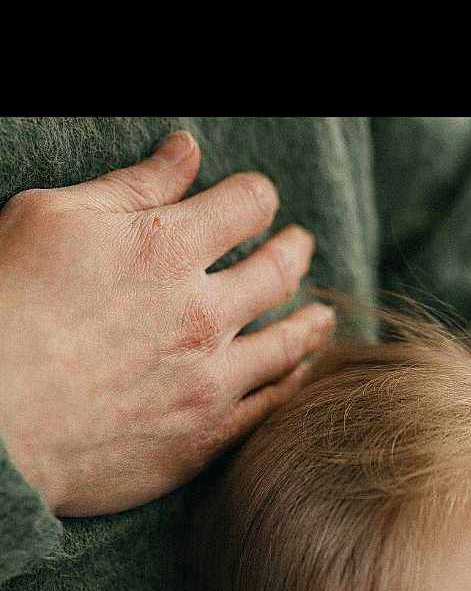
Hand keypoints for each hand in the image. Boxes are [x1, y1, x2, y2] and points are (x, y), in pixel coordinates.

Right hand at [0, 129, 334, 515]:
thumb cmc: (4, 308)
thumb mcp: (52, 220)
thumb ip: (130, 187)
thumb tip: (186, 152)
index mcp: (167, 247)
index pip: (247, 204)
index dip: (255, 195)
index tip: (256, 200)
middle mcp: (203, 313)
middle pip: (279, 271)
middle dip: (293, 250)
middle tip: (299, 246)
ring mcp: (209, 381)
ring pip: (287, 344)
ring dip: (309, 322)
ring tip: (320, 316)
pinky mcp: (204, 438)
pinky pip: (271, 406)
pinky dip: (293, 383)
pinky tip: (297, 374)